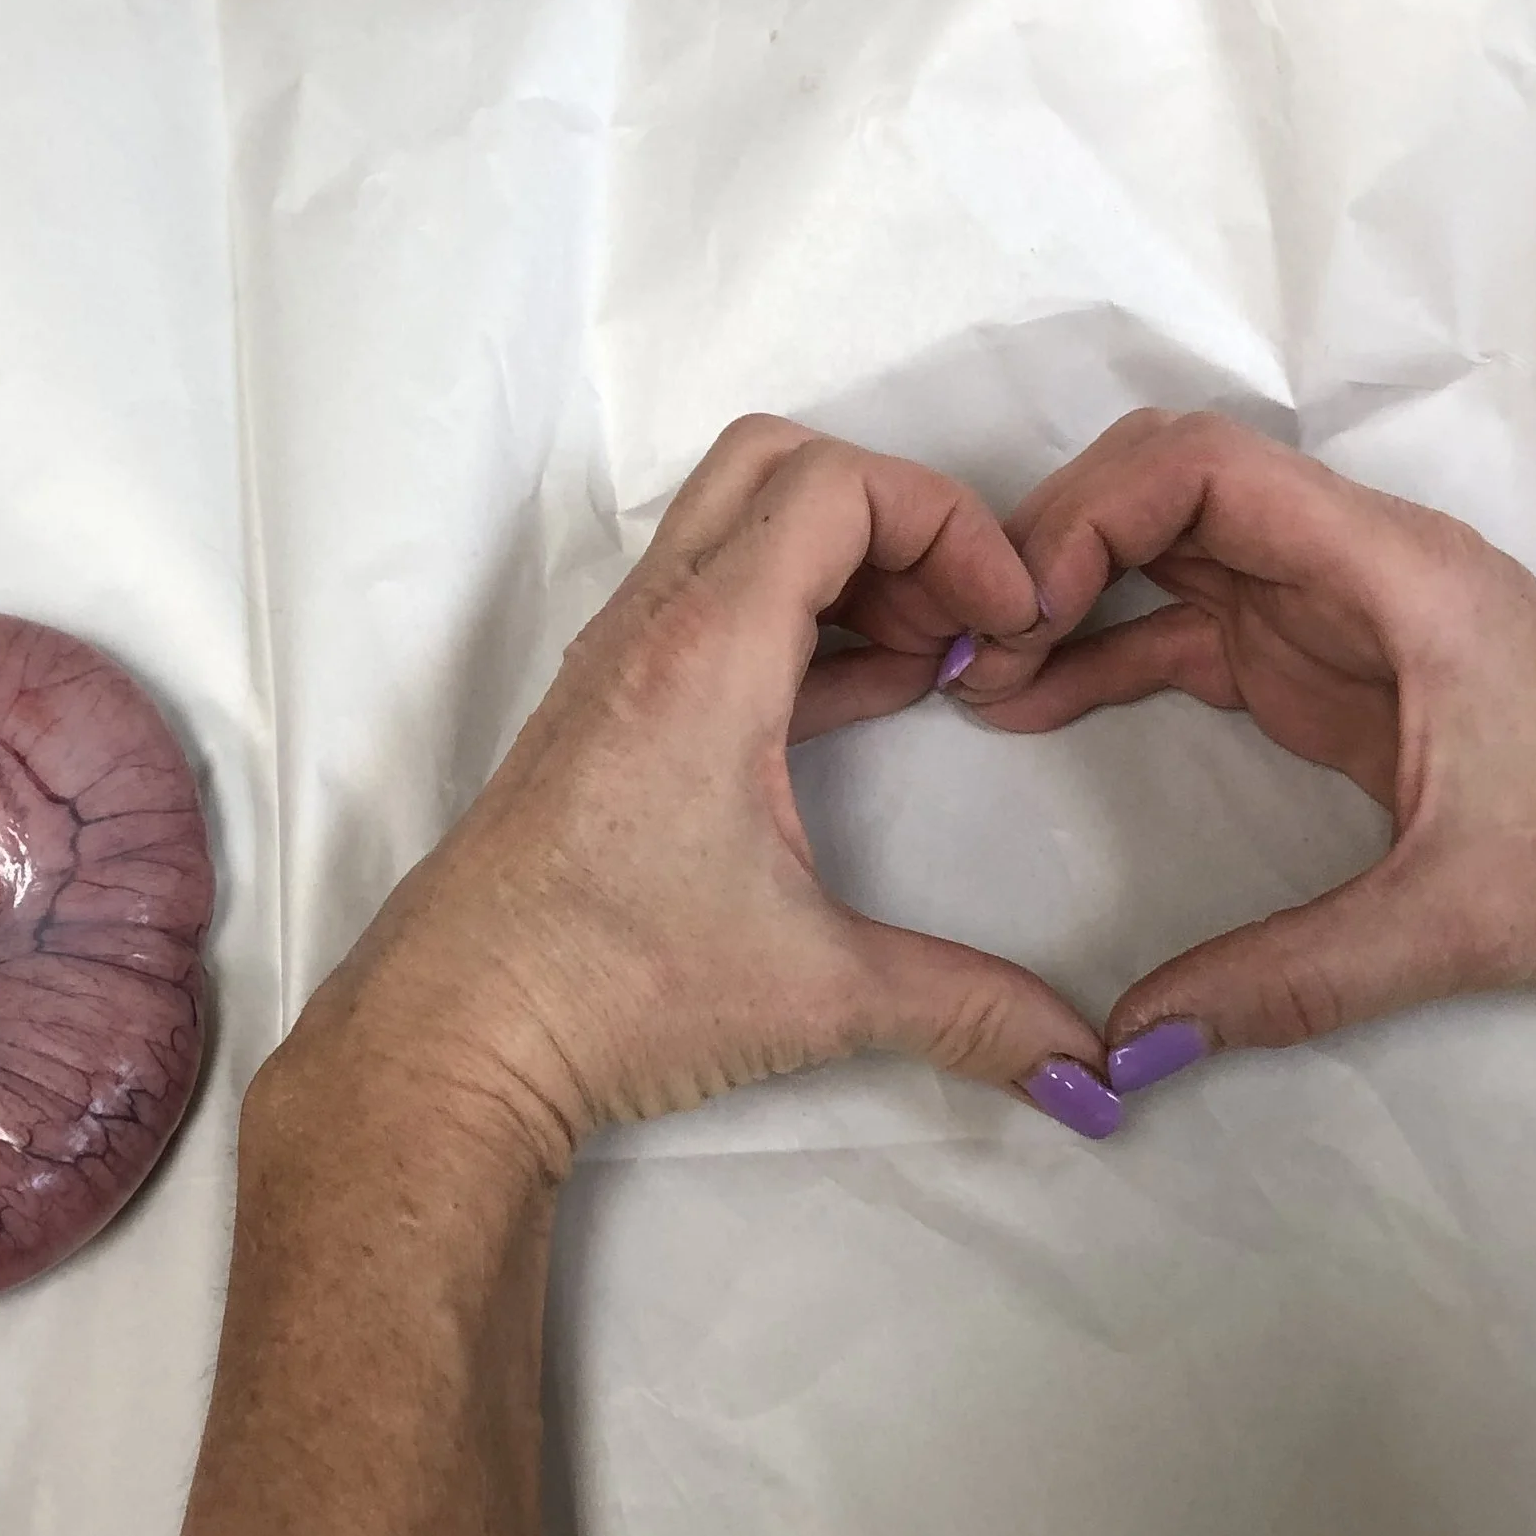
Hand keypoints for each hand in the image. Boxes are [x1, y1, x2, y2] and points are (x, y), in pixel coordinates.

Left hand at [280, 415, 1121, 1171]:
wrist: (451, 1037)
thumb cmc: (603, 990)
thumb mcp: (814, 993)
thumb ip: (967, 1010)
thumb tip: (1084, 1066)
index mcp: (702, 653)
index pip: (836, 484)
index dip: (950, 523)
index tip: (1010, 619)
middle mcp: (650, 631)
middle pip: (780, 469)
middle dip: (898, 518)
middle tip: (967, 619)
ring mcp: (618, 664)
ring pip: (738, 529)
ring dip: (844, 566)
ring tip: (932, 662)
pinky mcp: (606, 712)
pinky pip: (712, 603)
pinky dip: (797, 616)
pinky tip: (865, 698)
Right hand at [962, 409, 1535, 1079]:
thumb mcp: (1455, 922)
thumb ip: (1294, 977)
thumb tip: (1137, 1039)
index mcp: (1394, 575)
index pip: (1210, 467)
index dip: (1097, 513)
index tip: (1029, 610)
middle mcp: (1350, 563)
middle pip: (1165, 481)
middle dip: (1058, 541)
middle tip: (982, 643)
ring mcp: (1328, 607)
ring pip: (1162, 543)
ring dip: (1065, 592)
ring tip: (977, 677)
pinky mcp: (1313, 662)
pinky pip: (1181, 623)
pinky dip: (1101, 649)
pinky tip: (1028, 703)